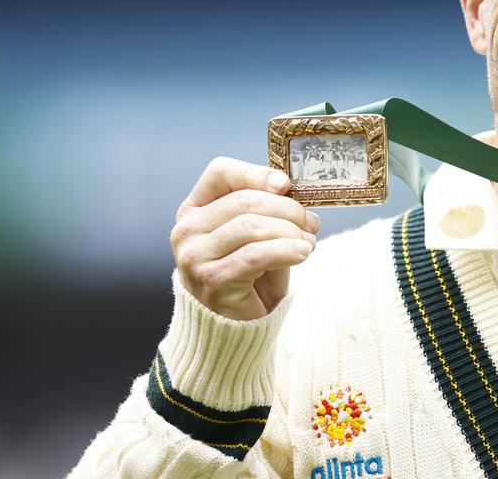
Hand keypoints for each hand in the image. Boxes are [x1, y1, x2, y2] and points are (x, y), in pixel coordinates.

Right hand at [170, 157, 318, 320]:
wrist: (236, 325)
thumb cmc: (249, 273)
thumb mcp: (257, 234)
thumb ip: (268, 210)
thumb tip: (295, 191)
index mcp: (195, 209)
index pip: (220, 172)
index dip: (256, 173)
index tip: (286, 184)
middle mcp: (187, 230)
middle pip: (244, 200)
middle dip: (287, 208)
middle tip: (310, 222)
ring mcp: (194, 256)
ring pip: (251, 226)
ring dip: (290, 231)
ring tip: (308, 242)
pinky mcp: (211, 281)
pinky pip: (255, 256)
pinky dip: (286, 250)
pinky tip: (303, 252)